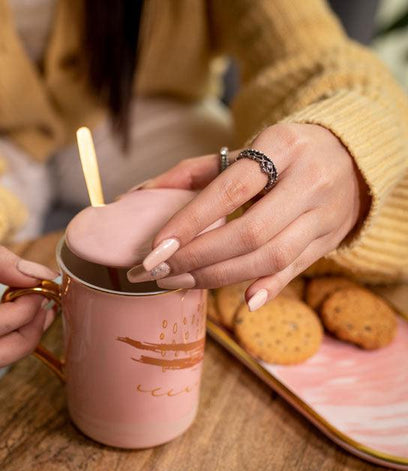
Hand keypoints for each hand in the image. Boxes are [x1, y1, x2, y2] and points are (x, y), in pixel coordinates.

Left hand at [127, 123, 368, 309]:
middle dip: (199, 257)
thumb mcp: (246, 149)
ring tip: (180, 281)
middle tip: (161, 271)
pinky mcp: (329, 240)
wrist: (351, 157)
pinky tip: (243, 301)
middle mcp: (309, 180)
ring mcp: (324, 214)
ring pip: (271, 256)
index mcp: (283, 146)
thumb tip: (142, 194)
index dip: (191, 221)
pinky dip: (269, 287)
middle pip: (250, 232)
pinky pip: (297, 269)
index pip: (231, 189)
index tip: (158, 246)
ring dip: (220, 276)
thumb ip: (194, 172)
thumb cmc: (283, 154)